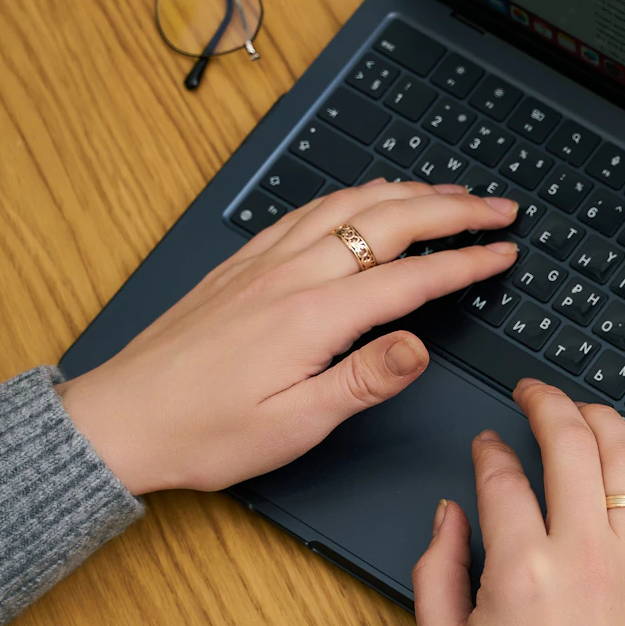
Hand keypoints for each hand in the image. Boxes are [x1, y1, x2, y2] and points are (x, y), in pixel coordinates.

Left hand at [56, 180, 517, 495]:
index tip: (505, 252)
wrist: (119, 421)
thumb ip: (364, 380)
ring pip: (348, 204)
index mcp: (312, 317)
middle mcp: (290, 275)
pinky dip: (354, 195)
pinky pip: (308, 210)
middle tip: (499, 208)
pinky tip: (367, 199)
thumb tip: (419, 345)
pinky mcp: (241, 265)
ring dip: (407, 192)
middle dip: (452, 209)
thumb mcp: (295, 424)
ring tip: (450, 193)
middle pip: (387, 221)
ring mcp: (263, 262)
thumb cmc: (204, 433)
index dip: (466, 261)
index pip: (410, 277)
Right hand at [412, 382, 624, 625]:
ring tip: (585, 410)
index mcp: (518, 572)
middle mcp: (583, 558)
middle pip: (570, 444)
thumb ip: (435, 570)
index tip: (486, 446)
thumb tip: (451, 512)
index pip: (503, 476)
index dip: (489, 450)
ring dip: (604, 421)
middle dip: (546, 404)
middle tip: (535, 394)